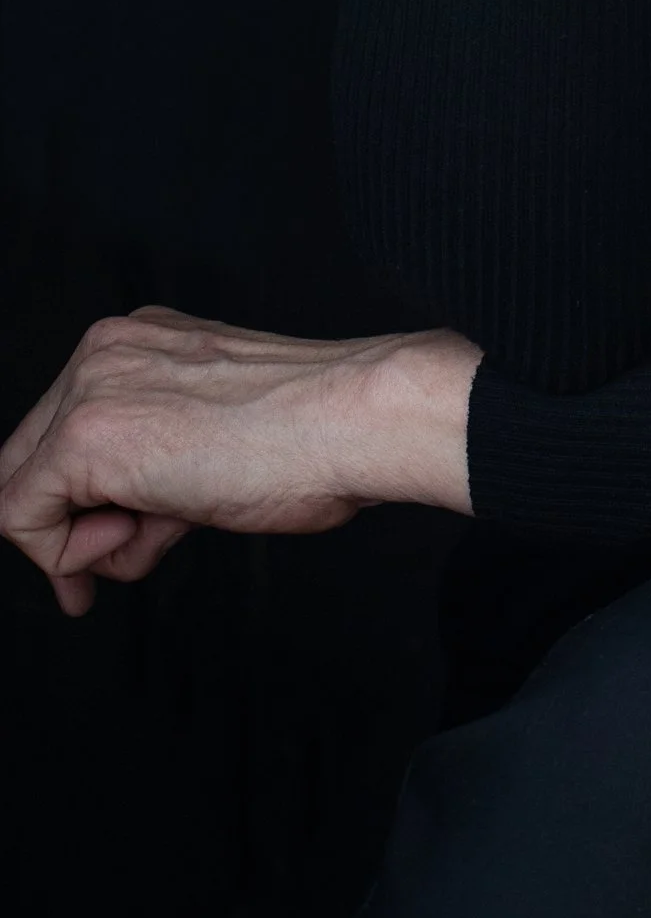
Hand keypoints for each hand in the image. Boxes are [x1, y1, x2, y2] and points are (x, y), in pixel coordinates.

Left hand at [0, 306, 481, 617]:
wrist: (351, 420)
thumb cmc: (312, 431)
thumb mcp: (213, 431)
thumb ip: (155, 462)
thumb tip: (115, 524)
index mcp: (141, 340)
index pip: (62, 431)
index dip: (74, 503)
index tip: (103, 548)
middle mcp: (105, 351)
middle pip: (29, 461)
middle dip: (66, 529)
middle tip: (96, 578)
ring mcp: (92, 387)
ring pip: (23, 493)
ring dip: (84, 542)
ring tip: (163, 533)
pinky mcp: (85, 436)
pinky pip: (20, 517)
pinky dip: (65, 554)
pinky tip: (139, 537)